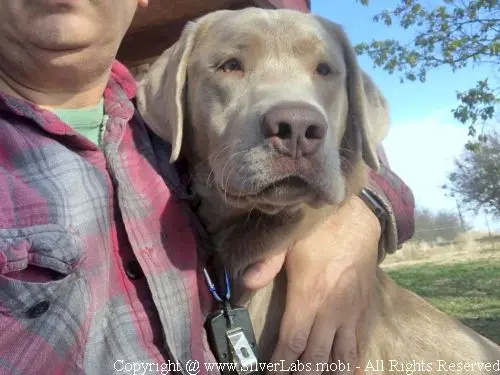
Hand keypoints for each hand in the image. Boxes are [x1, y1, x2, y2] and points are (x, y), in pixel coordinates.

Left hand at [243, 195, 380, 373]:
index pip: (292, 341)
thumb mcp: (290, 239)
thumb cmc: (319, 228)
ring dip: (329, 373)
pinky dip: (353, 362)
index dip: (280, 365)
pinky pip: (359, 344)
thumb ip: (268, 262)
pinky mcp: (364, 309)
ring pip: (343, 357)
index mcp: (310, 294)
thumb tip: (246, 283)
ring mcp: (352, 312)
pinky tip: (351, 373)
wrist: (359, 217)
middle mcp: (333, 310)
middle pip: (316, 357)